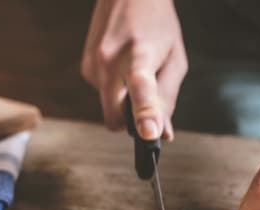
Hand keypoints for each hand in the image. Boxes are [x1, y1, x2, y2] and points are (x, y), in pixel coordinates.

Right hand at [80, 0, 186, 140]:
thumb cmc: (156, 25)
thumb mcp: (175, 61)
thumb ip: (168, 99)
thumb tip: (162, 134)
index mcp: (138, 54)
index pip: (140, 87)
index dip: (144, 113)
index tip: (148, 133)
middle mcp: (109, 60)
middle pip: (114, 118)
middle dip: (130, 123)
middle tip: (147, 106)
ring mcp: (93, 65)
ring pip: (109, 109)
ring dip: (124, 103)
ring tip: (135, 74)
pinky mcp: (85, 68)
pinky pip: (103, 97)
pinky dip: (116, 92)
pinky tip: (122, 69)